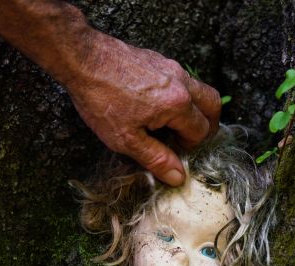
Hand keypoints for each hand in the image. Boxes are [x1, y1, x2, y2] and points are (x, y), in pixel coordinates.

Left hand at [64, 30, 220, 185]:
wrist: (81, 59)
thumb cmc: (101, 99)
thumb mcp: (126, 139)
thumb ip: (156, 158)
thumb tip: (178, 176)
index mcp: (177, 104)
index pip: (201, 131)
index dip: (191, 146)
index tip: (175, 152)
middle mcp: (181, 82)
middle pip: (213, 105)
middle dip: (208, 125)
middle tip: (191, 139)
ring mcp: (172, 67)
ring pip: (200, 90)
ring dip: (195, 109)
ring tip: (174, 124)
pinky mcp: (159, 60)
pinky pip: (183, 79)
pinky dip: (181, 95)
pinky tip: (158, 106)